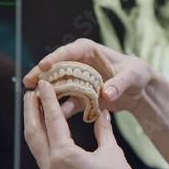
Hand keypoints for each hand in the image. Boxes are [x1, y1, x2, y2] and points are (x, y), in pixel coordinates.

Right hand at [23, 38, 154, 115]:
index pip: (69, 51)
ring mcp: (78, 81)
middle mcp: (79, 64)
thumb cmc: (136, 73)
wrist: (140, 89)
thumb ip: (119, 83)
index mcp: (89, 51)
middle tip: (29, 82)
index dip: (55, 57)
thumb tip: (106, 93)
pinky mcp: (80, 96)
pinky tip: (52, 116)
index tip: (44, 65)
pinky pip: (68, 102)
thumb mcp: (132, 75)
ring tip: (33, 101)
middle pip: (56, 68)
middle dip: (42, 74)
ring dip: (47, 93)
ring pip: (58, 86)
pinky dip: (61, 109)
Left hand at [24, 80, 134, 168]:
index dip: (49, 100)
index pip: (53, 121)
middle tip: (31, 93)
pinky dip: (43, 138)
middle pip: (33, 132)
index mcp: (64, 156)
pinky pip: (43, 154)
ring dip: (34, 125)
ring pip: (35, 145)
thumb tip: (103, 114)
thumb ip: (104, 132)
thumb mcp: (112, 154)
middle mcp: (51, 166)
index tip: (44, 85)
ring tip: (36, 109)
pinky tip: (49, 132)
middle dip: (31, 111)